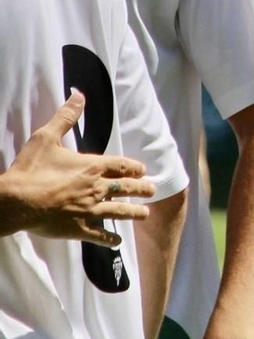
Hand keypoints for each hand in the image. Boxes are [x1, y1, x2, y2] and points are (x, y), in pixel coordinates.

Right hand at [0, 91, 154, 244]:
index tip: (143, 170)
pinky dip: (110, 239)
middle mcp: (97, 189)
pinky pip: (99, 235)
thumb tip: (79, 96)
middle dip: (141, 189)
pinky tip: (117, 242)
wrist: (16, 200)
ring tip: (145, 214)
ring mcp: (90, 210)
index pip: (122, 166)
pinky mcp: (79, 228)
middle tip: (152, 190)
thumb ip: (65, 117)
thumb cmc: (31, 169)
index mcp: (93, 167)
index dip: (134, 168)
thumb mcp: (46, 138)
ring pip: (119, 211)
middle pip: (126, 188)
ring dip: (134, 212)